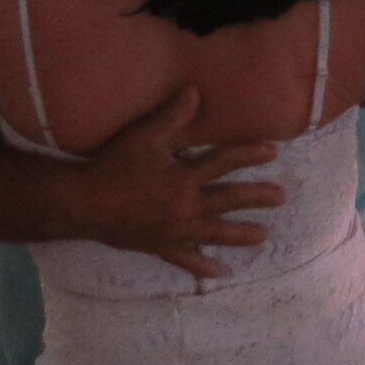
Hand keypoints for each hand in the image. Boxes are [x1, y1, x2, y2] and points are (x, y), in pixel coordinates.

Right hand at [70, 87, 283, 279]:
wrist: (82, 204)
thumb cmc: (113, 166)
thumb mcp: (143, 136)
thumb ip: (171, 115)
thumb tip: (195, 91)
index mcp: (183, 178)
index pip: (223, 162)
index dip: (248, 154)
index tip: (272, 151)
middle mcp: (185, 207)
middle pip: (227, 201)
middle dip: (256, 198)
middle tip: (281, 197)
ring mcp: (174, 231)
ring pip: (214, 234)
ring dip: (240, 234)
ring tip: (263, 236)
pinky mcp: (159, 246)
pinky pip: (185, 260)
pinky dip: (202, 266)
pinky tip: (220, 273)